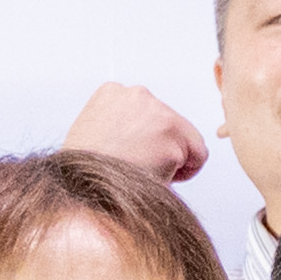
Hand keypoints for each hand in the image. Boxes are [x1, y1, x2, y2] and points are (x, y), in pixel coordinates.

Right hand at [65, 83, 209, 183]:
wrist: (82, 188)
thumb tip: (149, 136)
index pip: (150, 114)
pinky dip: (185, 172)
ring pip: (187, 140)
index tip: (131, 154)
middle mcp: (137, 94)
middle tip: (139, 167)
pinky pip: (198, 157)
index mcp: (113, 92)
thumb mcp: (97, 133)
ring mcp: (157, 112)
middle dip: (162, 149)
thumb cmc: (86, 171)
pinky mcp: (172, 133)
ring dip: (173, 161)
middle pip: (172, 124)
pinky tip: (159, 176)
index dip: (147, 141)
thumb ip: (124, 124)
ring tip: (145, 172)